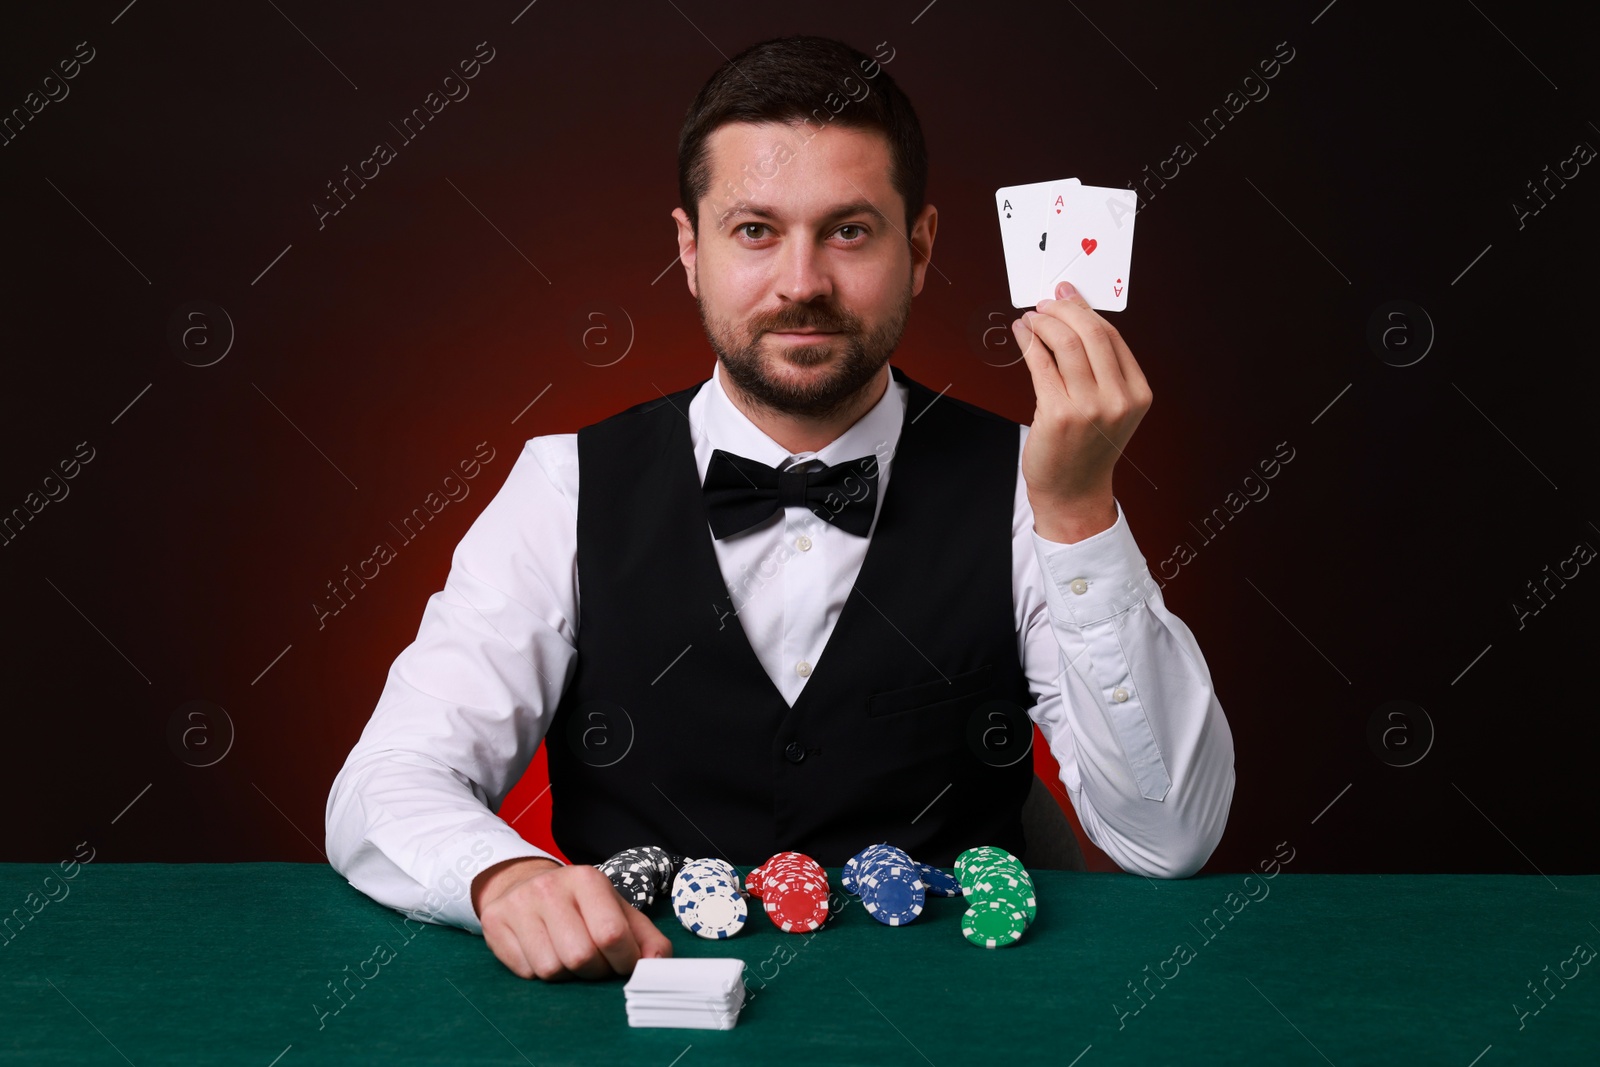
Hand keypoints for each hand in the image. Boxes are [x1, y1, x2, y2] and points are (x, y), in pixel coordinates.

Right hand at [471, 857, 672, 980]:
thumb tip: (658, 964)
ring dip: (567, 975)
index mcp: (587, 879)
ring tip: (568, 955)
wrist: (524, 884)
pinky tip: (542, 952)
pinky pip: (526, 972)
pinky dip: (540, 973)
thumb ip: (644, 936)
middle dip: (594, 971)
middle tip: (595, 963)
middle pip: (580, 956)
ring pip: (552, 969)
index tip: (625, 965)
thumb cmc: (579, 904)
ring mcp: (519, 904)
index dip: (624, 961)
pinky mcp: (495, 923)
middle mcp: (550, 888)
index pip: (611, 933)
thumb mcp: (616, 909)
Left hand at [1013, 281, 1151, 541]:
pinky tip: (1021, 335)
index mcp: (1137, 394)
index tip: (1067, 296)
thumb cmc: (1085, 449)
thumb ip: (1100, 369)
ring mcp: (1090, 408)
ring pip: (1066, 344)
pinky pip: (1041, 364)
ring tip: (1030, 319)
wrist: (1072, 493)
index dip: (1086, 311)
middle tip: (1045, 304)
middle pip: (1091, 334)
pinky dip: (1028, 343)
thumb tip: (1074, 317)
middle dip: (1064, 311)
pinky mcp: (1059, 414)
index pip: (1112, 337)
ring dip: (1043, 324)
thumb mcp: (1109, 409)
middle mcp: (1119, 399)